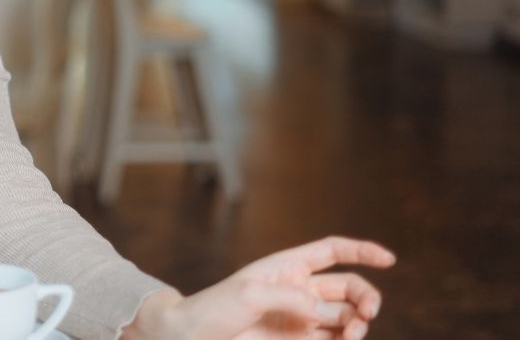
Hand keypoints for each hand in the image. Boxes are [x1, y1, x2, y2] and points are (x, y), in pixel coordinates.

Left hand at [123, 236, 395, 339]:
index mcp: (287, 266)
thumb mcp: (252, 294)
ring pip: (346, 318)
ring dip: (357, 325)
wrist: (192, 336)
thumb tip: (331, 312)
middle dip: (366, 298)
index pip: (332, 252)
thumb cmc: (215, 307)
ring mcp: (301, 318)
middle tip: (366, 314)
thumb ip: (294, 299)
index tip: (389, 260)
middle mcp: (299, 291)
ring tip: (350, 334)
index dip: (362, 251)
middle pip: (349, 288)